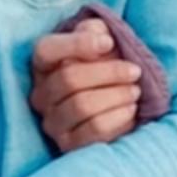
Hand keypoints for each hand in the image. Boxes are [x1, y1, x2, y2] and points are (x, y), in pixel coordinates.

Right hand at [28, 19, 144, 151]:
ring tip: (135, 91)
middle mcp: (40, 94)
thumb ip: (95, 31)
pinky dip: (118, 117)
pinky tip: (131, 109)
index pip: (46, 50)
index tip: (109, 43)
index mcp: (42, 64)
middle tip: (135, 71)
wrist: (117, 103)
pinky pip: (95, 130)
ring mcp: (51, 122)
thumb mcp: (100, 42)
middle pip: (68, 78)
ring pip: (82, 106)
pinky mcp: (68, 145)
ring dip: (116, 95)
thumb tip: (101, 38)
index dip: (77, 44)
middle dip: (109, 72)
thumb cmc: (106, 68)